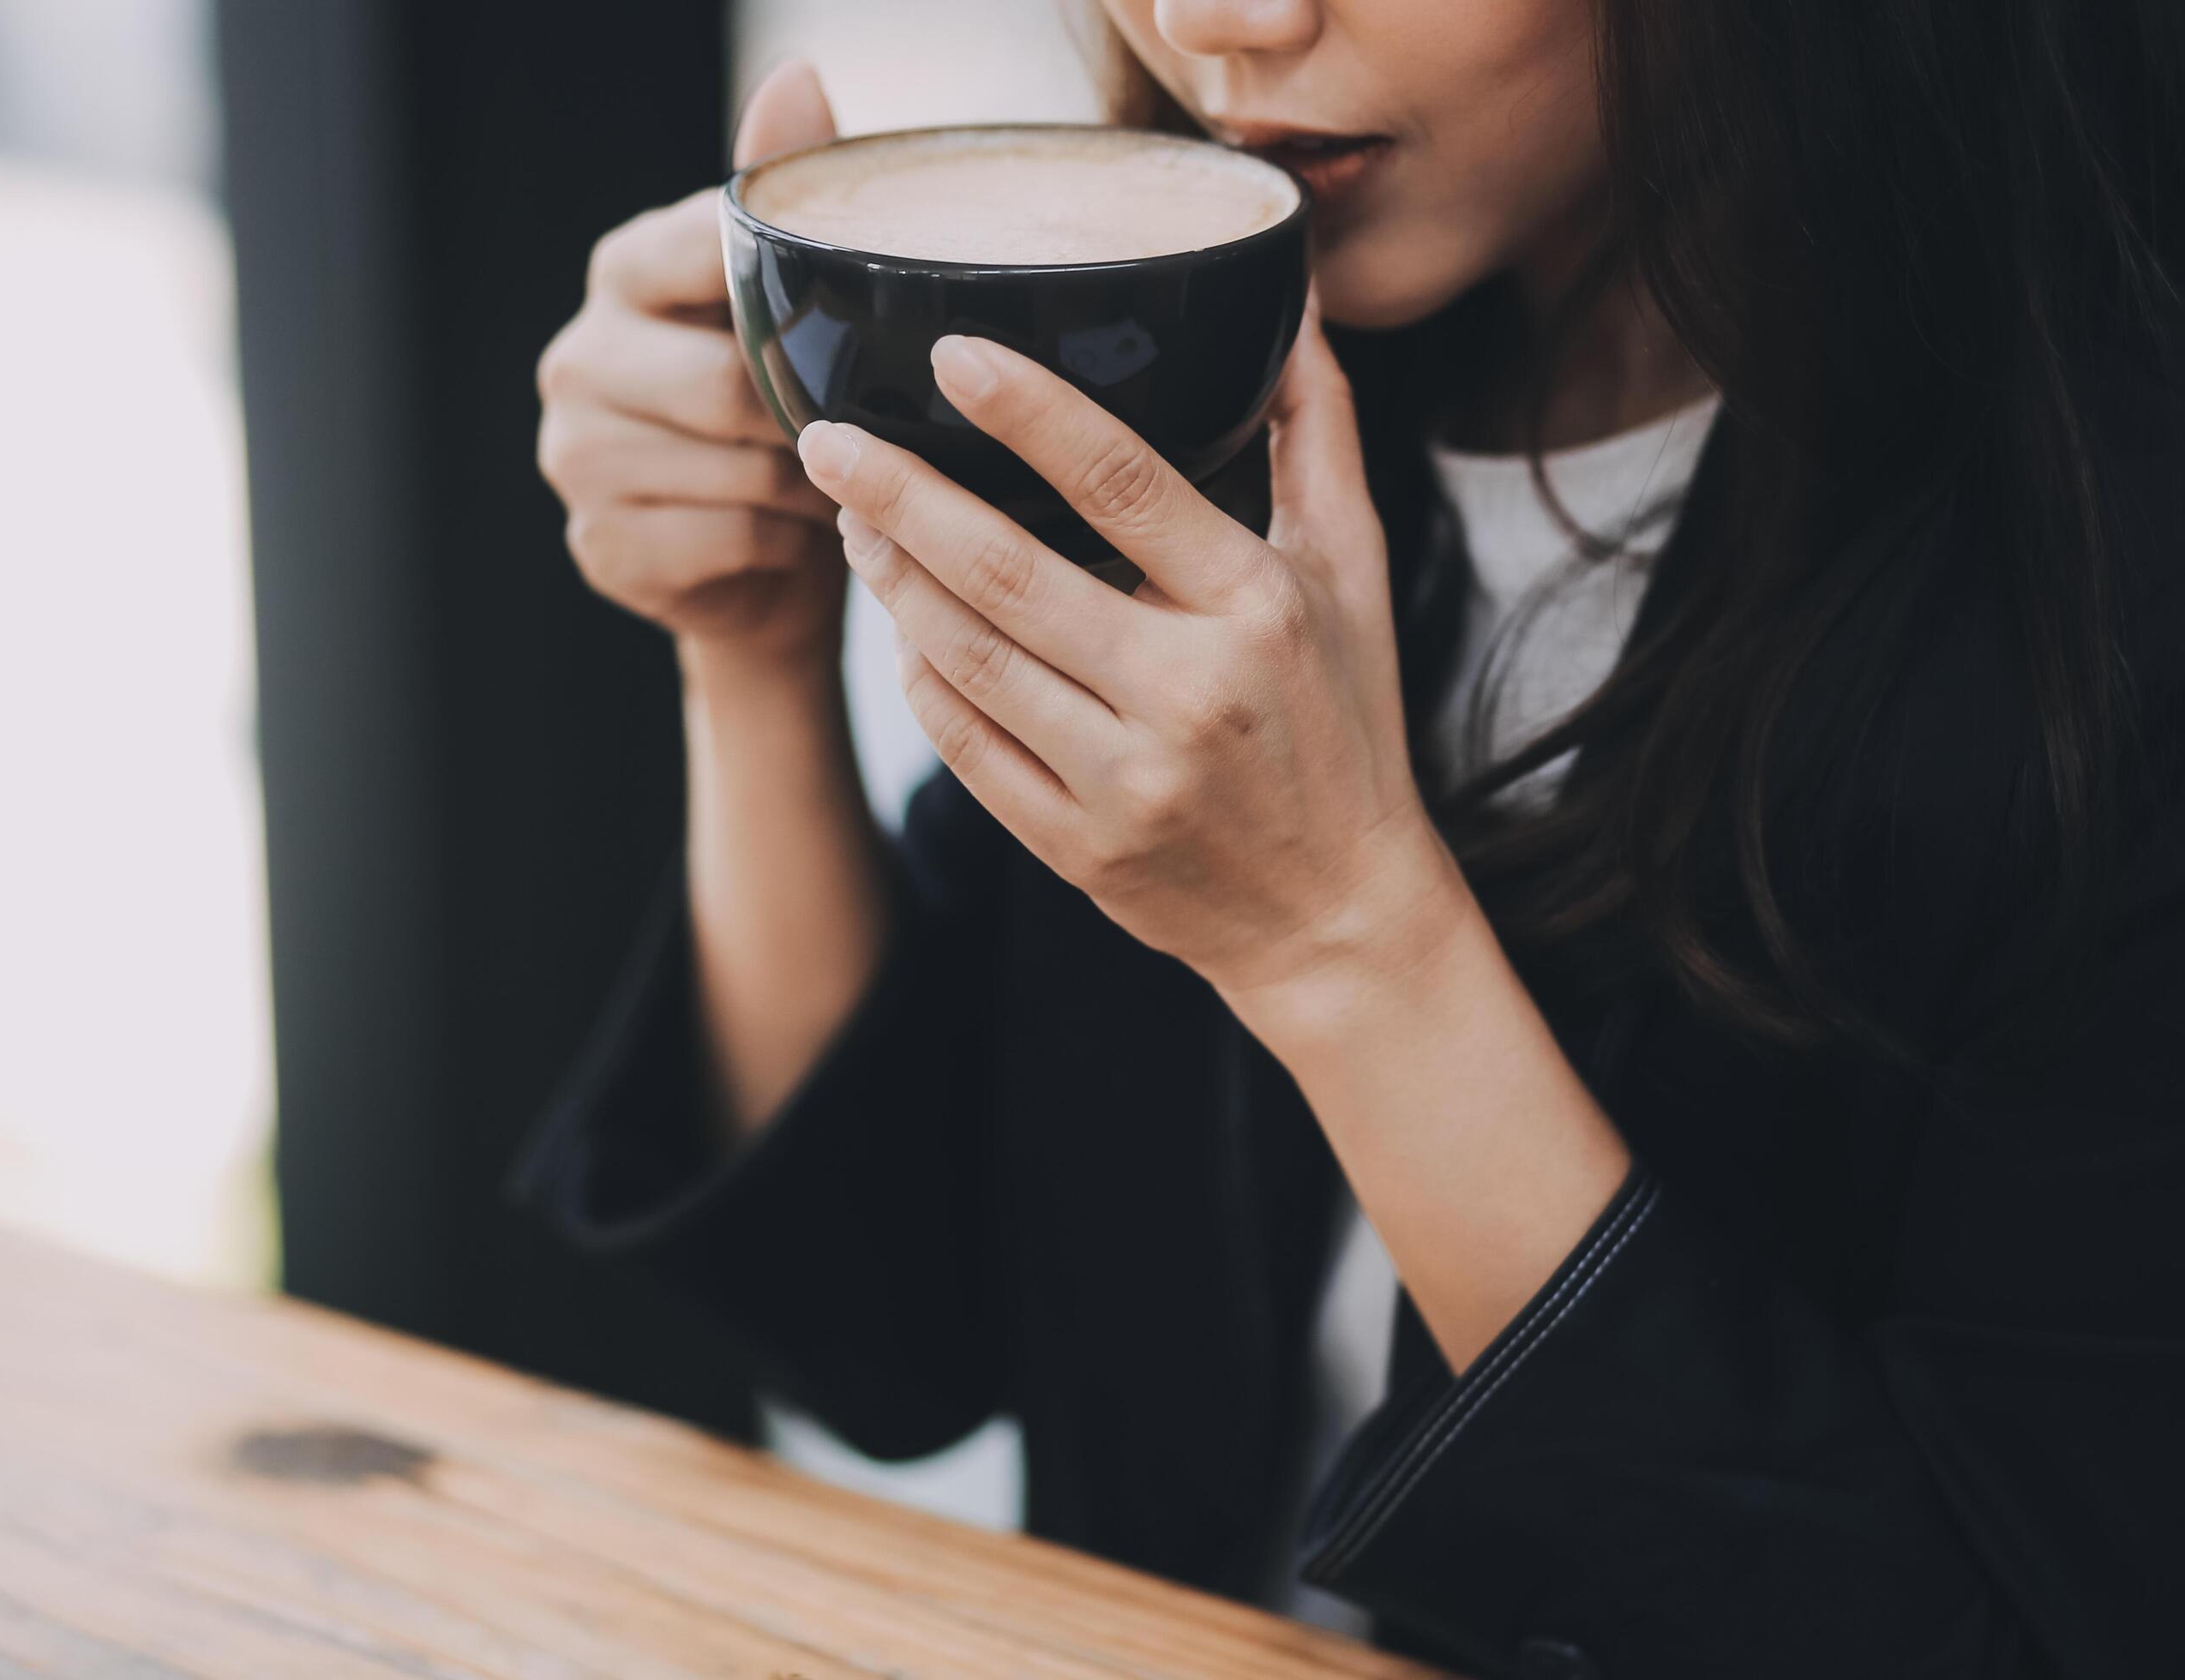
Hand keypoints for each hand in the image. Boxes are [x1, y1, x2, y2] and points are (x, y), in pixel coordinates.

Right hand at [536, 60, 843, 668]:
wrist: (771, 567)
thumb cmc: (789, 413)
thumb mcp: (796, 299)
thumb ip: (789, 193)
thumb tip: (797, 75)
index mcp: (623, 270)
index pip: (712, 257)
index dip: (796, 306)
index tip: (849, 333)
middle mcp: (576, 359)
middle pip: (726, 385)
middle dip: (809, 418)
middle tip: (861, 434)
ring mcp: (573, 459)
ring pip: (732, 469)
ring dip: (808, 486)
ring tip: (836, 484)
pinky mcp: (598, 547)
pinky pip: (723, 538)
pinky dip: (782, 544)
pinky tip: (794, 538)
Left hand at [794, 297, 1478, 1012]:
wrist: (1338, 918)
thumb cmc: (1346, 725)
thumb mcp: (1357, 574)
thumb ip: (1317, 436)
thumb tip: (1294, 307)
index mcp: (1256, 606)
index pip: (1122, 483)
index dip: (1027, 410)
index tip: (949, 353)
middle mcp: (1188, 692)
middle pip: (1008, 572)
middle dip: (900, 497)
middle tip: (827, 439)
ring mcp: (1125, 777)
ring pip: (967, 658)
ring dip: (892, 581)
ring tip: (851, 518)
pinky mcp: (1077, 845)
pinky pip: (964, 745)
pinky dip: (918, 677)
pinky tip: (898, 623)